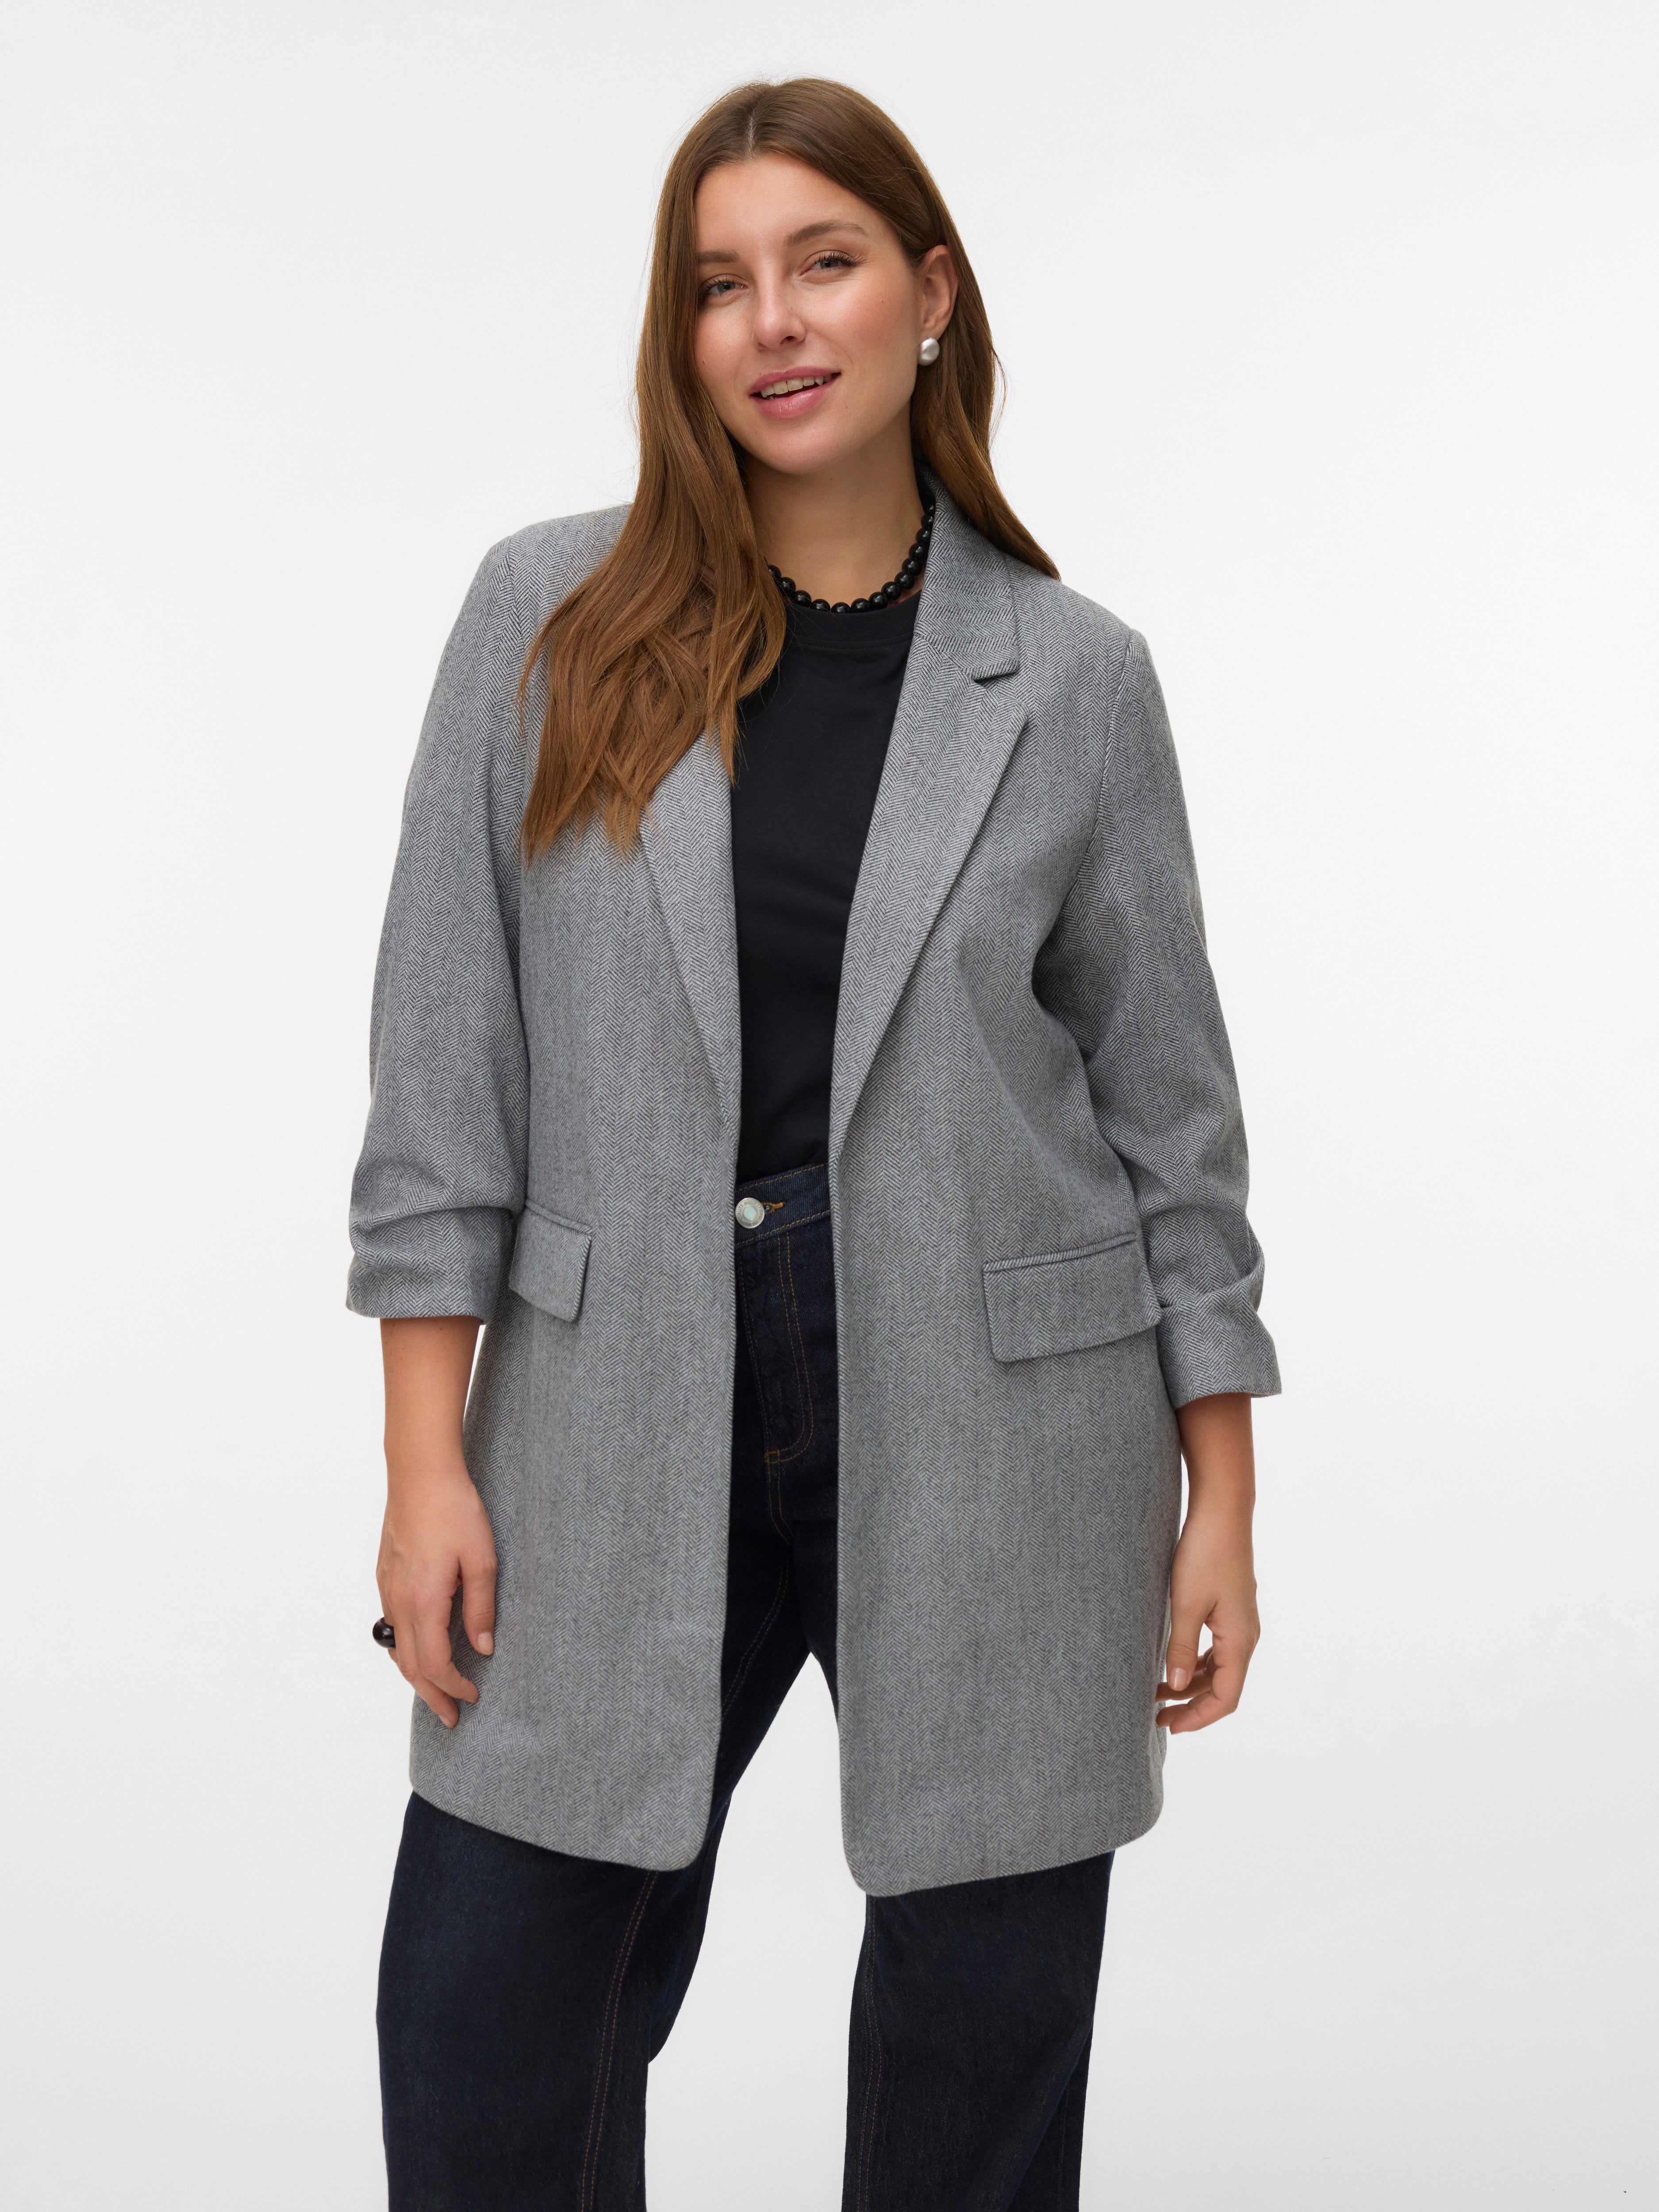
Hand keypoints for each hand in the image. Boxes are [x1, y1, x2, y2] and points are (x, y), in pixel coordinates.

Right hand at [376, 1462, 497, 1728]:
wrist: (420, 1473)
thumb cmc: (454, 1511)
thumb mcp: (482, 1559)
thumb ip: (481, 1607)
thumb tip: (483, 1647)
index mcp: (422, 1601)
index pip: (433, 1663)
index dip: (453, 1687)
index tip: (474, 1696)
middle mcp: (398, 1601)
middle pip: (408, 1666)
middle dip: (431, 1695)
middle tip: (452, 1718)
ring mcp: (387, 1588)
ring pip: (396, 1648)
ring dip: (416, 1675)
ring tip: (437, 1691)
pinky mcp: (385, 1576)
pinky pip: (392, 1625)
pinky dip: (406, 1649)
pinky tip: (421, 1649)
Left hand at [1157, 1391, 1259, 1734]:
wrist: (1221, 1512)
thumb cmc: (1204, 1554)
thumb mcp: (1185, 1603)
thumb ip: (1181, 1647)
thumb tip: (1176, 1685)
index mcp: (1240, 1640)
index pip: (1226, 1698)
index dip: (1198, 1718)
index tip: (1168, 1726)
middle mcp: (1245, 1636)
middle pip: (1223, 1687)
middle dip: (1191, 1705)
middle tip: (1156, 1715)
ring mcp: (1239, 1622)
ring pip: (1219, 1669)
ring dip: (1191, 1684)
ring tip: (1156, 1691)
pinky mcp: (1230, 1609)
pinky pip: (1217, 1649)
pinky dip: (1196, 1663)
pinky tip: (1172, 1662)